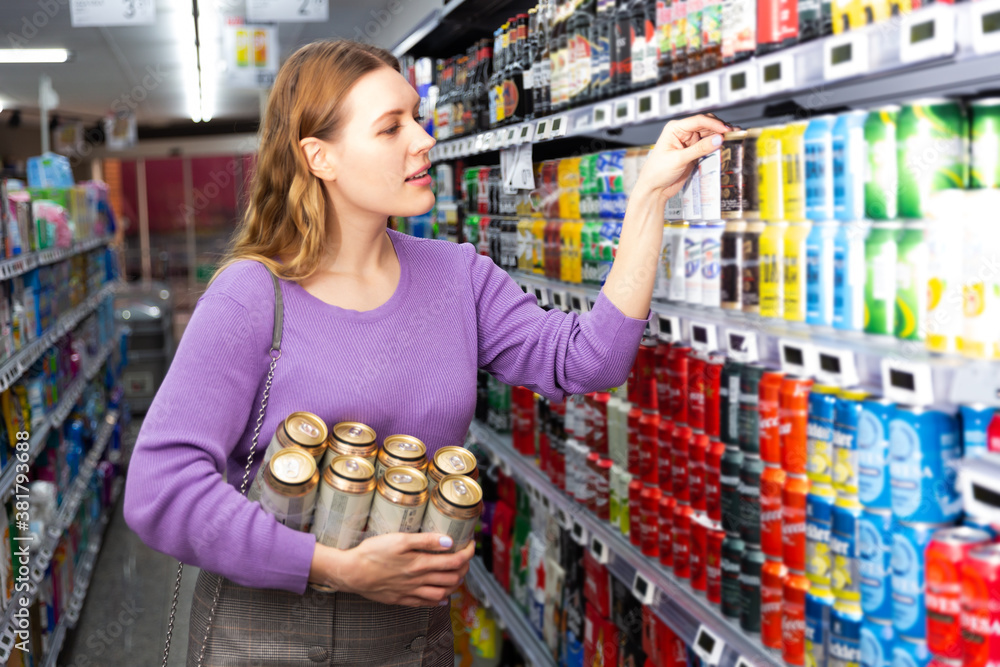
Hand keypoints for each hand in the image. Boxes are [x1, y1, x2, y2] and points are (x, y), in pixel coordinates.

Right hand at [315, 533, 473, 606]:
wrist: (352, 572)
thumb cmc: (373, 552)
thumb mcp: (400, 540)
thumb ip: (426, 540)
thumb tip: (449, 541)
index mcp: (420, 564)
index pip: (455, 561)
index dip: (467, 553)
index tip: (470, 544)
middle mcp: (419, 580)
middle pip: (452, 578)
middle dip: (464, 568)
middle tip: (465, 557)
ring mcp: (411, 592)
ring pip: (442, 593)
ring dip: (454, 584)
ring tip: (456, 574)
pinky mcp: (401, 599)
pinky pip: (426, 603)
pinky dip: (438, 600)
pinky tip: (441, 596)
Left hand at [634, 113, 733, 200]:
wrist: (654, 189)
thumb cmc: (657, 172)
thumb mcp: (679, 159)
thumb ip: (699, 149)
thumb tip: (717, 139)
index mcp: (675, 129)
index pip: (698, 121)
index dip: (714, 123)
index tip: (726, 129)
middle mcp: (683, 133)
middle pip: (706, 125)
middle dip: (720, 129)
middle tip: (733, 134)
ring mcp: (689, 143)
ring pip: (710, 135)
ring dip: (721, 137)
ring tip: (733, 139)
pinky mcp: (694, 153)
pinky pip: (708, 146)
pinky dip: (717, 146)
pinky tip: (725, 146)